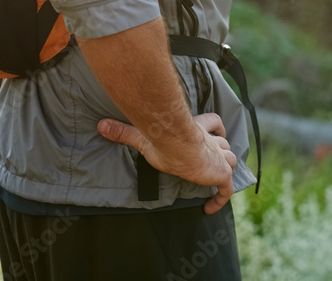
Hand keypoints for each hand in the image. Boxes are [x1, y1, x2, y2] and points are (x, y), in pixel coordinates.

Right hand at [97, 112, 236, 213]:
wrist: (176, 143)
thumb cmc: (161, 137)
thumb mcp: (142, 135)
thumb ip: (124, 131)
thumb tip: (101, 125)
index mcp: (197, 129)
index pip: (214, 122)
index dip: (216, 127)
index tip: (215, 133)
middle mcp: (210, 141)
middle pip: (225, 144)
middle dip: (222, 151)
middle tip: (213, 161)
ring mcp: (217, 157)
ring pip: (231, 161)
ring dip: (225, 168)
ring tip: (215, 180)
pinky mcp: (220, 173)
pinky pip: (226, 189)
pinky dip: (221, 198)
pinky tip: (210, 208)